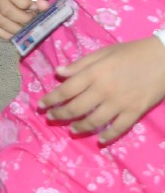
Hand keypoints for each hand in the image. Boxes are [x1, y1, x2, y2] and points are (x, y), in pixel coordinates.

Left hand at [39, 38, 164, 143]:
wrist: (163, 58)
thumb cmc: (131, 52)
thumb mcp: (102, 52)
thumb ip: (80, 64)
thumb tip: (58, 73)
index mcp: (93, 73)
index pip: (65, 90)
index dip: (51, 99)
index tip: (40, 106)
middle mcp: (103, 90)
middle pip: (76, 108)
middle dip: (60, 115)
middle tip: (51, 118)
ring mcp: (119, 103)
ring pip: (94, 121)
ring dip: (80, 128)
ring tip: (71, 130)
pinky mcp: (135, 112)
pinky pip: (118, 129)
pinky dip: (108, 136)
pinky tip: (100, 140)